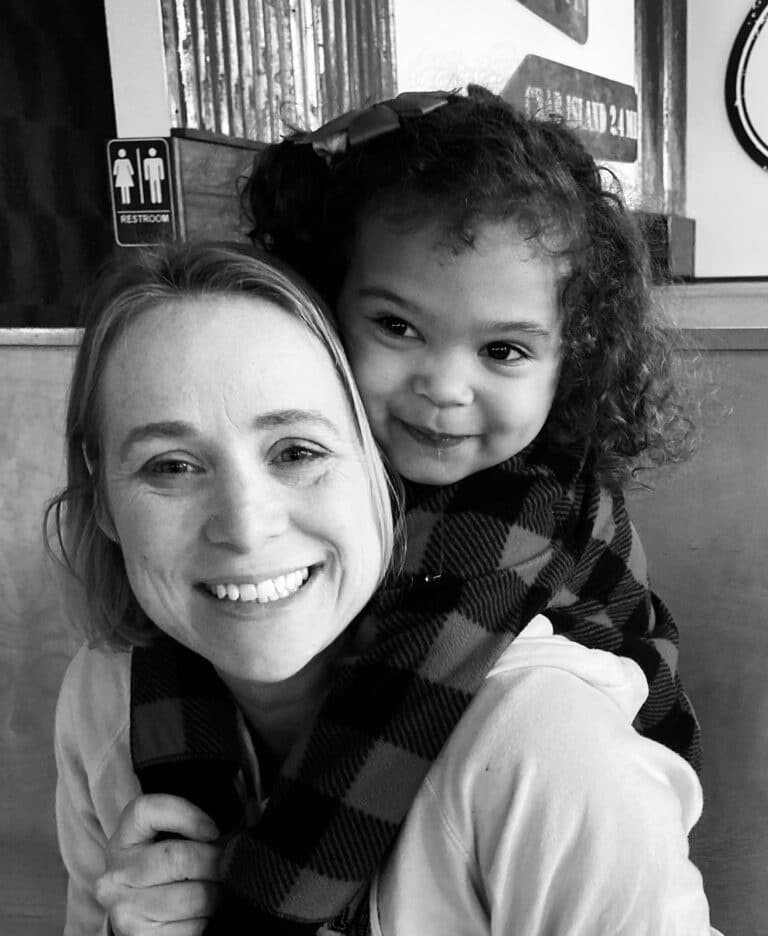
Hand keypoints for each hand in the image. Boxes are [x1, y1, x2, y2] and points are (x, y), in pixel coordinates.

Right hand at [96, 794, 223, 935]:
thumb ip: (192, 828)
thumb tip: (233, 836)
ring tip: (214, 889)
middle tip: (227, 865)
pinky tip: (201, 914)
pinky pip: (192, 927)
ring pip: (193, 896)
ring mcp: (124, 908)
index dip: (187, 814)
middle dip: (215, 862)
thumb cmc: (164, 871)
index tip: (213, 829)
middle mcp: (116, 873)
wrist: (140, 917)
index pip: (148, 810)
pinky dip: (206, 920)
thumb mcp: (168, 841)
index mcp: (124, 839)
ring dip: (215, 894)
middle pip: (180, 858)